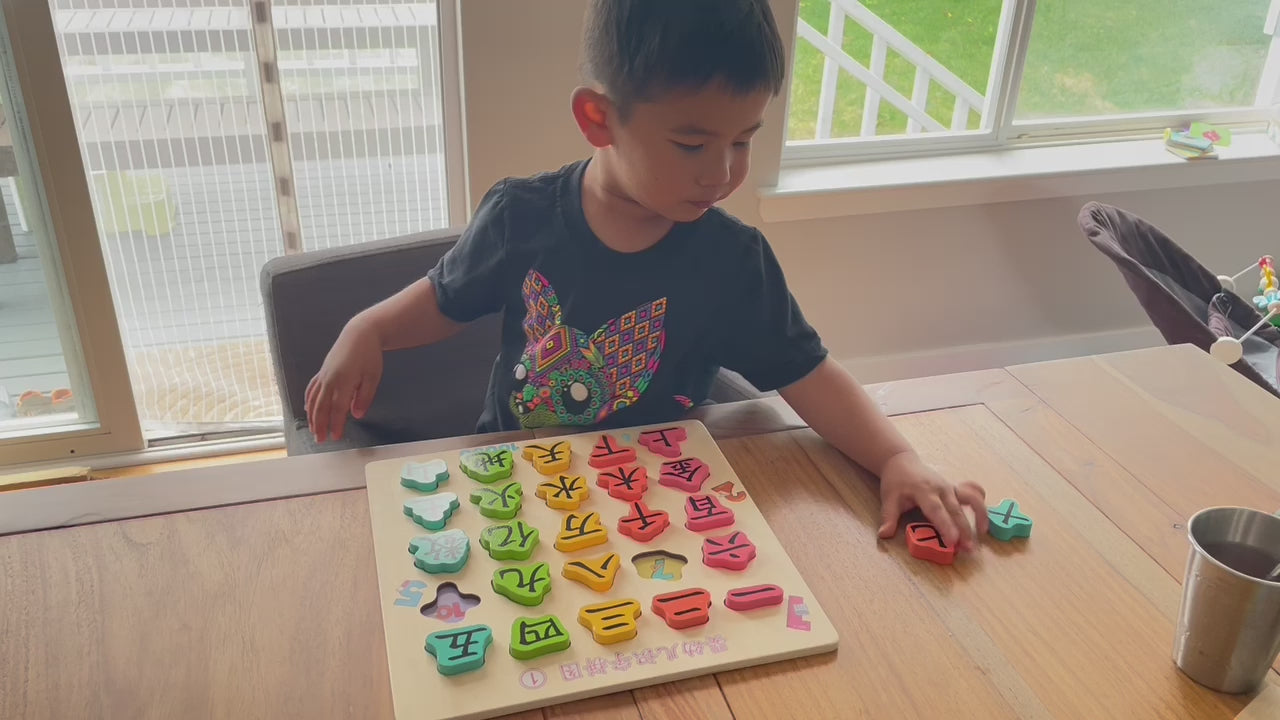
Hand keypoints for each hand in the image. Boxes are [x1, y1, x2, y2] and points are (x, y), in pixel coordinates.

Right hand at [305, 318, 383, 442]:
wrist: (360, 334)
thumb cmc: (369, 356)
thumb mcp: (373, 377)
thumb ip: (364, 397)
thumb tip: (356, 415)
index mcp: (343, 382)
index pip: (337, 409)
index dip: (336, 424)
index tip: (336, 437)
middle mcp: (329, 379)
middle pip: (321, 407)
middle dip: (320, 425)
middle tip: (320, 440)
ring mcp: (324, 375)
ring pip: (313, 399)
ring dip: (312, 416)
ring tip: (313, 430)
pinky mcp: (322, 371)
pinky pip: (312, 389)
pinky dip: (309, 400)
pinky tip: (308, 409)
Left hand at [877, 451, 987, 550]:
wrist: (902, 461)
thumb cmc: (896, 482)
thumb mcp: (889, 498)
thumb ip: (888, 517)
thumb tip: (883, 535)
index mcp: (924, 491)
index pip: (937, 511)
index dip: (945, 526)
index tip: (952, 542)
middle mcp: (941, 488)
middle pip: (955, 509)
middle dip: (964, 529)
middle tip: (969, 549)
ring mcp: (950, 487)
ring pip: (970, 499)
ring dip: (979, 516)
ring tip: (983, 533)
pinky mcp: (955, 487)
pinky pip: (972, 493)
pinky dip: (980, 504)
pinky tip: (983, 519)